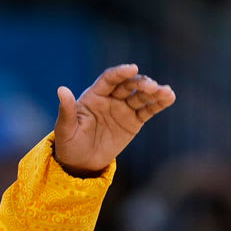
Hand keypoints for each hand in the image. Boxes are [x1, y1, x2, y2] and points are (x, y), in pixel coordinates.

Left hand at [54, 64, 175, 172]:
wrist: (81, 162)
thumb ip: (66, 110)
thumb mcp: (65, 129)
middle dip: (140, 83)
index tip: (132, 68)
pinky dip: (159, 103)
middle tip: (150, 86)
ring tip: (165, 92)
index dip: (120, 73)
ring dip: (154, 91)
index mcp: (93, 96)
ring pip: (141, 96)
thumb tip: (61, 90)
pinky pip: (148, 110)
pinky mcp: (134, 122)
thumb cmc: (69, 143)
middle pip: (127, 85)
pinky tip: (169, 97)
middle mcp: (110, 99)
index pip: (108, 80)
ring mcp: (123, 109)